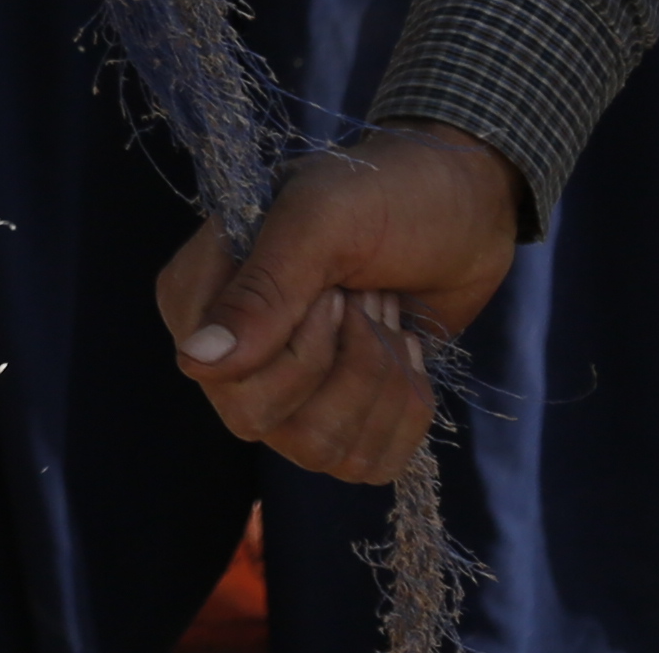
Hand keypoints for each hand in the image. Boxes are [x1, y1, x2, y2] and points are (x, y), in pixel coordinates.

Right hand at [154, 126, 524, 481]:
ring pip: (322, 451)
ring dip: (382, 380)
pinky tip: (407, 351)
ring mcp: (288, 394)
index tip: (337, 294)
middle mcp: (232, 354)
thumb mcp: (321, 223)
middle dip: (347, 367)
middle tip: (368, 301)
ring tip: (389, 317)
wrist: (462, 208)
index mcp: (199, 296)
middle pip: (266, 423)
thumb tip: (196, 363)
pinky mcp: (346, 419)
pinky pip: (368, 464)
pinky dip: (408, 409)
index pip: (222, 378)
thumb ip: (261, 291)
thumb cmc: (383, 193)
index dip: (294, 353)